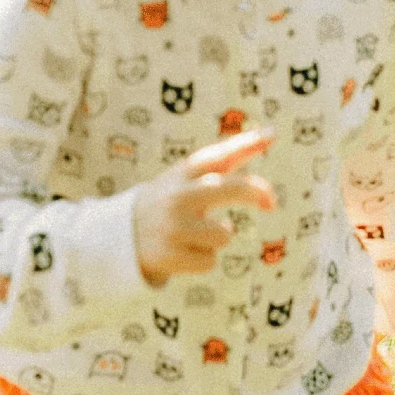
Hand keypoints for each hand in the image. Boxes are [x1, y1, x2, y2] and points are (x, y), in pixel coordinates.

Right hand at [134, 132, 276, 284]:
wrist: (122, 235)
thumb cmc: (169, 202)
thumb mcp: (187, 178)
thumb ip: (225, 161)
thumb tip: (269, 136)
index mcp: (182, 174)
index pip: (217, 156)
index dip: (246, 144)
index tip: (272, 134)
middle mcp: (177, 196)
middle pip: (230, 188)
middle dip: (256, 192)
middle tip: (272, 203)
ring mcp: (173, 226)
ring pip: (224, 234)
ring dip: (217, 238)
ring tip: (192, 236)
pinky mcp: (170, 255)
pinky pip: (210, 260)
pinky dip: (203, 259)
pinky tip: (182, 252)